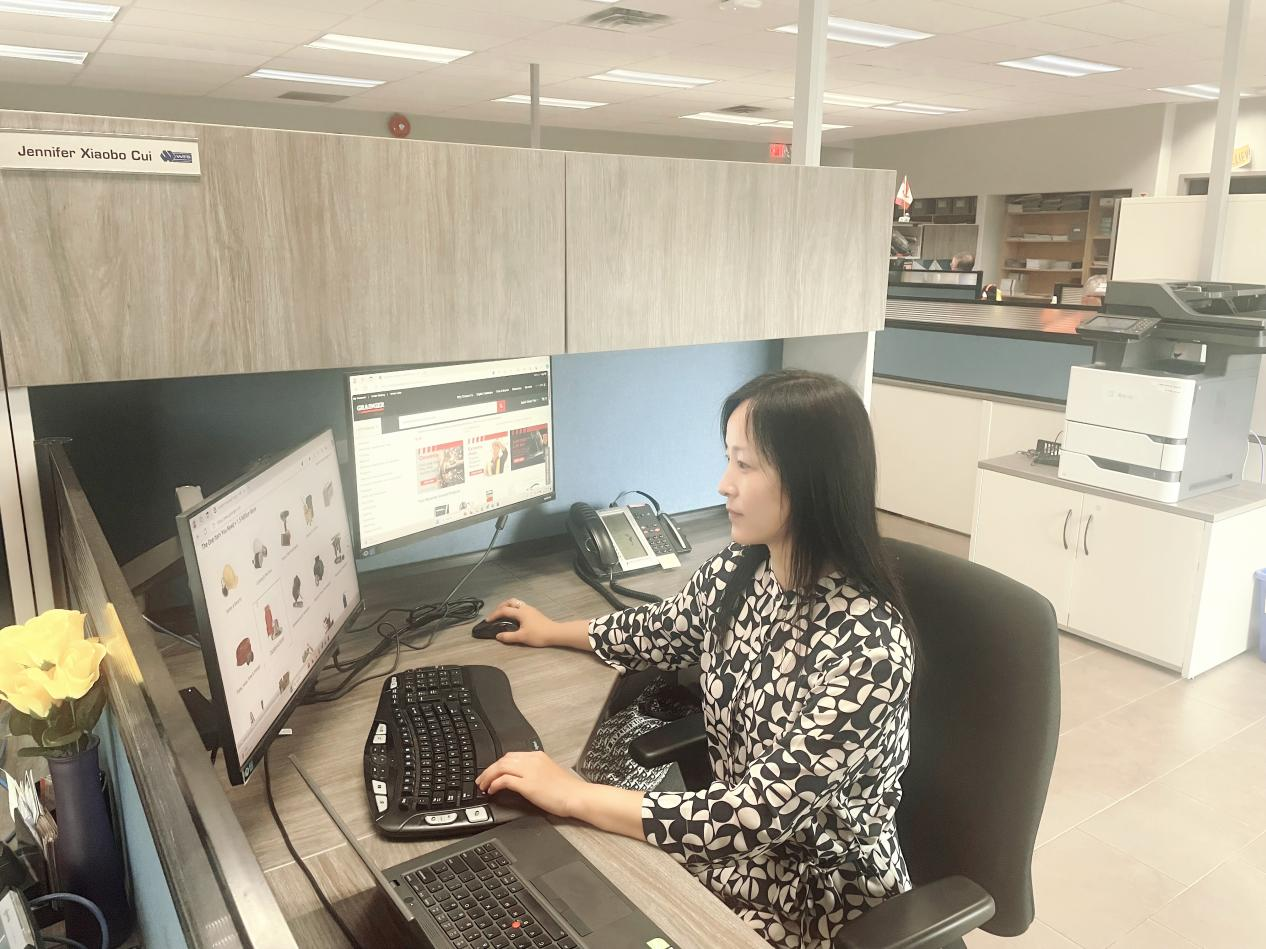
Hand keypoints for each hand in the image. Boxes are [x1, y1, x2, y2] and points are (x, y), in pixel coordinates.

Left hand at [475, 751, 590, 818]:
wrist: (576, 796)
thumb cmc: (566, 790)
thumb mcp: (548, 773)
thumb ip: (533, 772)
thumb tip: (518, 779)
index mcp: (537, 756)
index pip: (511, 756)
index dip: (497, 764)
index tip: (491, 773)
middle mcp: (532, 760)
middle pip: (503, 760)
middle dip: (489, 770)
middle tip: (481, 780)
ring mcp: (530, 771)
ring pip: (500, 767)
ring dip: (489, 777)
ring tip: (483, 786)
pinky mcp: (528, 784)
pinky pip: (505, 780)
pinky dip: (495, 784)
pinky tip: (492, 791)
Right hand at [484, 598, 559, 646]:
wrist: (555, 633)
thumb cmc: (538, 634)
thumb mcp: (522, 637)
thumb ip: (508, 636)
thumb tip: (497, 636)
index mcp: (520, 612)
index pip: (504, 610)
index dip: (494, 615)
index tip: (488, 621)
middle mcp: (525, 608)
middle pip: (510, 602)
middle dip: (501, 606)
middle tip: (495, 614)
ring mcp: (530, 609)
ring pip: (516, 603)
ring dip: (508, 606)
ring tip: (503, 615)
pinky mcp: (534, 613)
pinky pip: (521, 607)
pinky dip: (514, 609)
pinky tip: (514, 618)